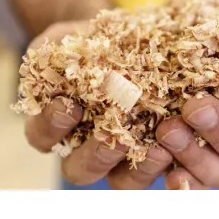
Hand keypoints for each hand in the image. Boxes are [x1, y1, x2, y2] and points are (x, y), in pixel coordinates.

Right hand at [25, 21, 172, 188]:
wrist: (133, 39)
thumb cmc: (93, 42)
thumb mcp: (69, 38)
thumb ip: (55, 50)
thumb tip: (56, 58)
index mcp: (58, 123)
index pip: (43, 136)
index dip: (51, 126)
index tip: (68, 106)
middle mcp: (87, 146)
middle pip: (81, 169)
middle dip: (95, 156)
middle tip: (113, 138)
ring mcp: (123, 153)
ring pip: (120, 179)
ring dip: (136, 169)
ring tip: (155, 148)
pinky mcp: (154, 151)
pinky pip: (157, 170)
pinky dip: (166, 163)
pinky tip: (175, 146)